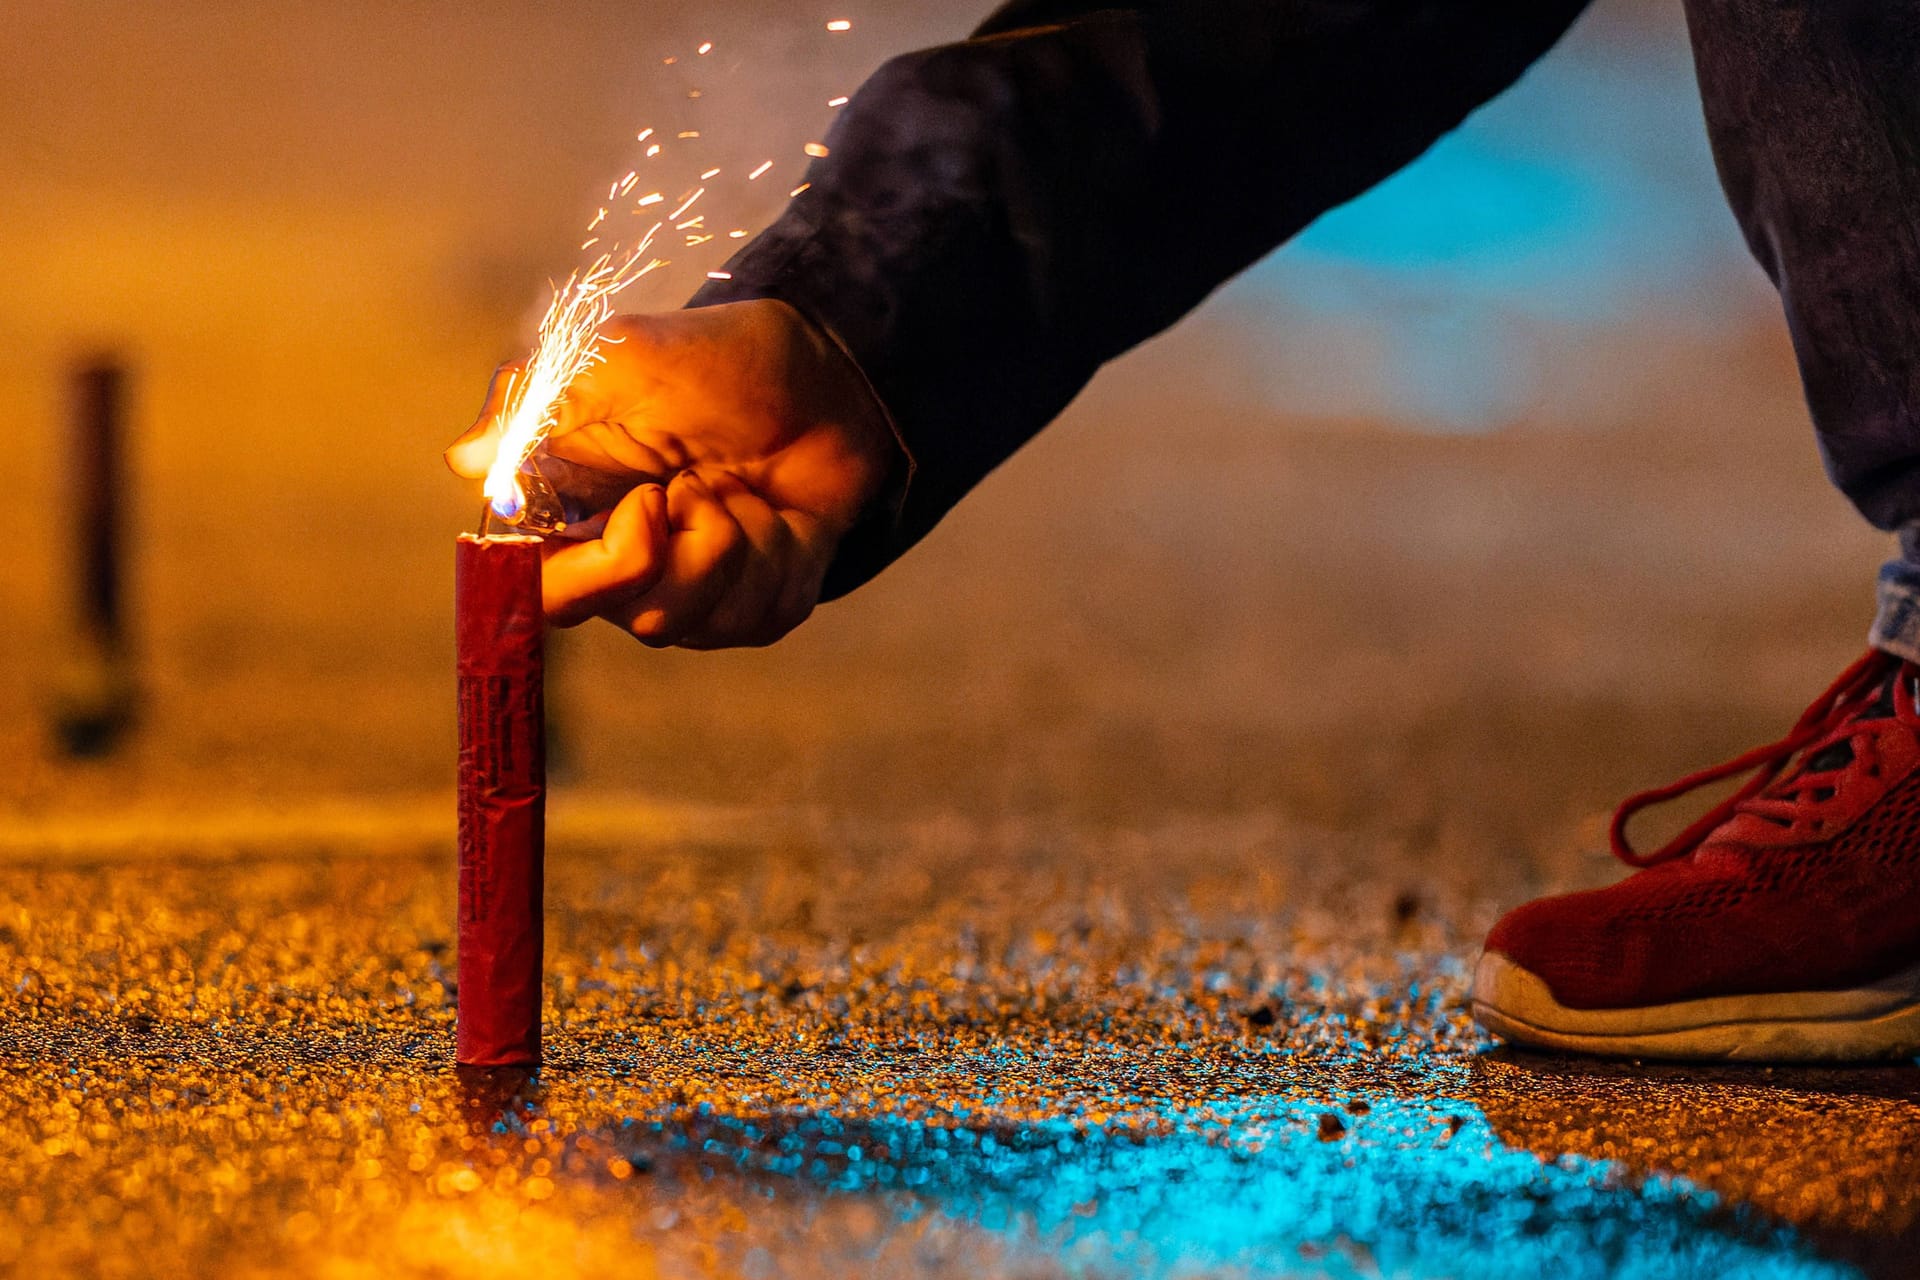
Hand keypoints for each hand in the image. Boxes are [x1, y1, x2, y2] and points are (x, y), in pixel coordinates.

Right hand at [447, 300, 897, 647]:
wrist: (823, 378)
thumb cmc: (713, 365)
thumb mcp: (621, 359)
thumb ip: (540, 403)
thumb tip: (467, 459)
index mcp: (566, 515)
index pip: (530, 592)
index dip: (581, 570)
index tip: (641, 505)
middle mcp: (619, 568)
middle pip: (624, 614)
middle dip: (669, 544)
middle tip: (690, 481)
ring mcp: (690, 595)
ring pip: (691, 619)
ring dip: (729, 536)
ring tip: (734, 484)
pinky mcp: (751, 609)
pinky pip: (756, 614)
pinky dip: (776, 551)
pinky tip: (776, 511)